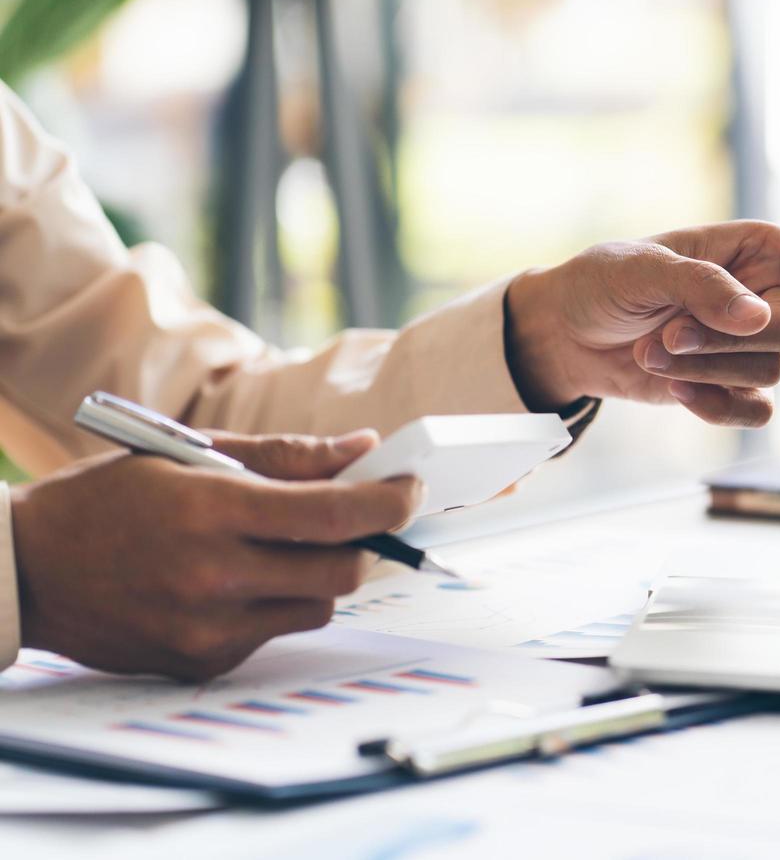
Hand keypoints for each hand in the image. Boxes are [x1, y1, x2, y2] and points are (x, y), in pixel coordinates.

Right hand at [10, 431, 420, 680]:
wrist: (28, 570)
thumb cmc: (108, 500)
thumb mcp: (189, 454)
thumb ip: (285, 456)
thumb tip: (363, 450)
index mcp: (211, 509)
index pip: (332, 514)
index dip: (387, 501)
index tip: (411, 487)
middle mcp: (213, 575)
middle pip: (341, 569)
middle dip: (363, 540)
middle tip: (356, 515)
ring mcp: (208, 627)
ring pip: (318, 604)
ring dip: (320, 572)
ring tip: (277, 545)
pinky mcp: (204, 661)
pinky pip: (276, 631)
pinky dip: (277, 601)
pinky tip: (235, 579)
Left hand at [505, 220, 779, 425]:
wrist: (569, 334)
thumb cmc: (605, 281)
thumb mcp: (643, 268)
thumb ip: (702, 287)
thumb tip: (758, 317)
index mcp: (761, 251)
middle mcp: (767, 296)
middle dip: (726, 340)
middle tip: (663, 332)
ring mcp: (752, 348)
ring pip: (770, 377)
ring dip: (705, 371)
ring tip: (655, 350)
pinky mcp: (732, 389)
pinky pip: (751, 414)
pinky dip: (708, 406)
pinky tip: (672, 389)